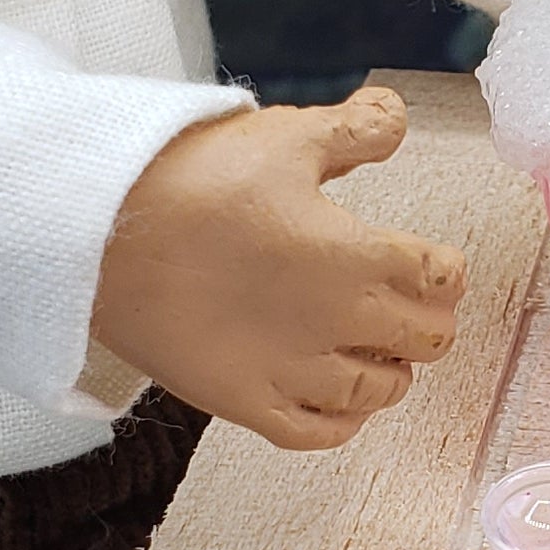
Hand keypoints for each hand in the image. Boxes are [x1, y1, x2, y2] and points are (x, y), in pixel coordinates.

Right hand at [91, 87, 465, 450]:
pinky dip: (342, 423)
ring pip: (378, 391)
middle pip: (424, 340)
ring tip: (383, 356)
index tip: (439, 266)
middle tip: (418, 309)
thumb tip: (394, 118)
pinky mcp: (245, 401)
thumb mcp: (285, 136)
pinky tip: (344, 407)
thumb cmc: (190, 181)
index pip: (441, 277)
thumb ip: (354, 131)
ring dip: (392, 373)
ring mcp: (293, 370)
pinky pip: (316, 432)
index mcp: (359, 255)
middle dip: (430, 323)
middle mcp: (339, 321)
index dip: (448, 271)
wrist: (101, 233)